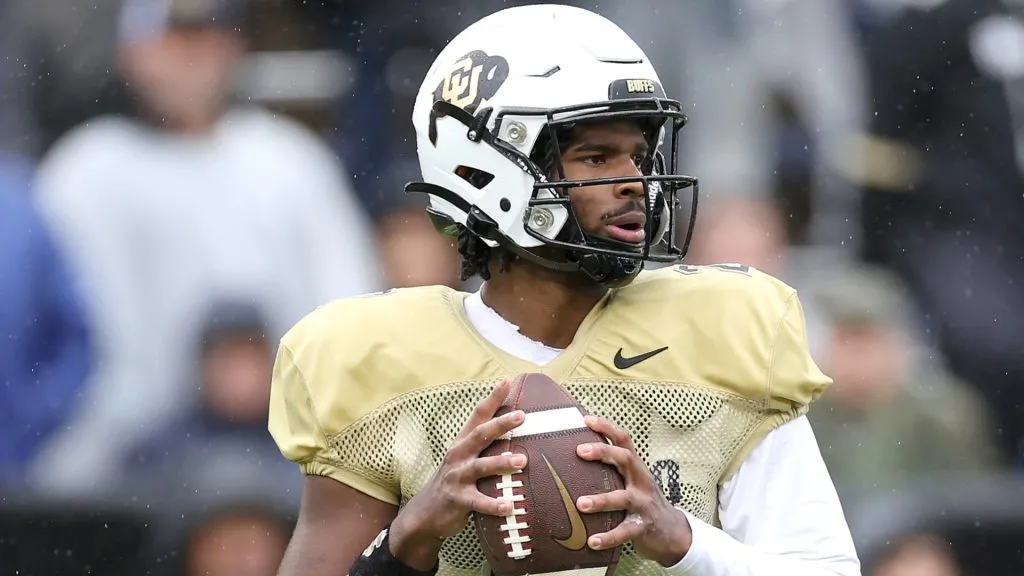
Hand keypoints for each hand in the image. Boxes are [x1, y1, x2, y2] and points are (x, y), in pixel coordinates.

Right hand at [389, 379, 526, 568]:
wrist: (426, 513)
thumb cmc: (455, 481)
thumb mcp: (465, 459)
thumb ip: (486, 446)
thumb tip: (517, 430)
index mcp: (463, 442)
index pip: (479, 415)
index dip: (493, 398)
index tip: (508, 380)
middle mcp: (459, 455)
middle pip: (480, 435)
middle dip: (500, 424)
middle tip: (521, 416)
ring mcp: (458, 477)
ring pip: (481, 467)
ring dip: (501, 463)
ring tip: (521, 460)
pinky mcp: (458, 500)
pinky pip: (479, 502)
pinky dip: (494, 504)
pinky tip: (510, 506)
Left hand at [575, 415, 692, 566]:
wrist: (673, 533)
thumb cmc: (643, 502)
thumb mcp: (632, 481)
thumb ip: (612, 469)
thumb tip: (575, 453)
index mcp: (636, 468)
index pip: (623, 440)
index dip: (607, 427)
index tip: (586, 419)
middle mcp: (641, 482)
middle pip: (626, 459)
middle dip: (603, 452)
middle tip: (579, 451)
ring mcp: (644, 504)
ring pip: (623, 498)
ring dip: (602, 500)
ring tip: (581, 504)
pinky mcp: (643, 527)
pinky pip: (625, 532)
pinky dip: (609, 537)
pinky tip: (592, 542)